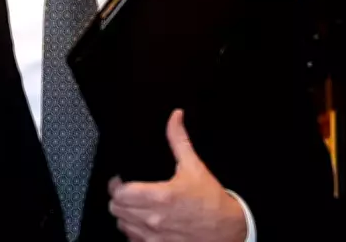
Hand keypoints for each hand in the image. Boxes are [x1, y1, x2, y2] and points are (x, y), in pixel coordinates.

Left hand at [108, 109, 246, 241]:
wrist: (229, 230)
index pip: (120, 193)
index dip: (116, 185)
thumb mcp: (194, 166)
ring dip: (125, 215)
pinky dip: (133, 232)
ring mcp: (155, 237)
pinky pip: (132, 241)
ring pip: (122, 225)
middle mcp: (154, 219)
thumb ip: (178, 139)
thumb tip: (175, 116)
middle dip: (119, 198)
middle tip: (126, 191)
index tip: (121, 180)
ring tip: (134, 206)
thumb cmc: (211, 199)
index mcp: (160, 196)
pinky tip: (142, 223)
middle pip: (116, 209)